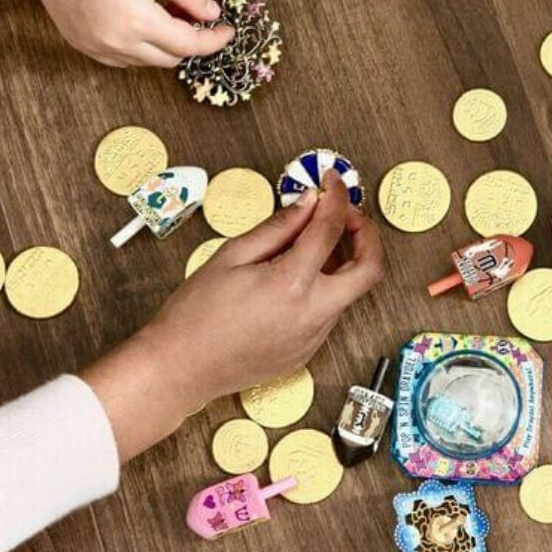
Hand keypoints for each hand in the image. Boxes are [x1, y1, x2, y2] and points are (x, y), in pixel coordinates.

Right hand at [24, 0, 232, 66]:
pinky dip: (140, 47)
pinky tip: (139, 22)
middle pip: (171, 59)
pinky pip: (124, 59)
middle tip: (193, 15)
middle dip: (189, 42)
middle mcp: (118, 44)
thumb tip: (211, 14)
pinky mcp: (85, 47)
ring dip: (164, 46)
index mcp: (138, 22)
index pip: (190, 45)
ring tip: (164, 13)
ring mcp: (99, 49)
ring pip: (148, 62)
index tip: (228, 32)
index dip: (214, 40)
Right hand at [83, 170, 384, 459]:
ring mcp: (315, 337)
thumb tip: (308, 203)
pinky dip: (324, 287)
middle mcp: (313, 314)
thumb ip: (277, 227)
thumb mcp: (231, 256)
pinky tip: (295, 278)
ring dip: (343, 262)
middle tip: (345, 215)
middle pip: (370, 269)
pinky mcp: (309, 351)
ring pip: (350, 291)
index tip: (332, 182)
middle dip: (367, 234)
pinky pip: (330, 312)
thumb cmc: (196, 313)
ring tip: (309, 244)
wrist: (181, 369)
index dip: (336, 198)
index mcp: (292, 284)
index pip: (331, 229)